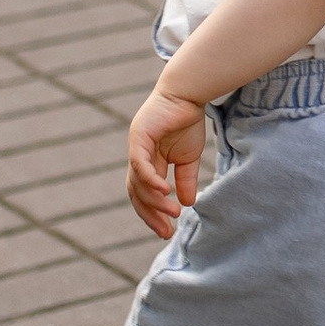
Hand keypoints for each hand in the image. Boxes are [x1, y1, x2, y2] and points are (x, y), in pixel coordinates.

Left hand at [127, 84, 207, 237]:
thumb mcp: (189, 158)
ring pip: (138, 183)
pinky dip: (150, 180)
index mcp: (147, 162)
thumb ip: (185, 180)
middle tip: (166, 231)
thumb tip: (187, 204)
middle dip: (149, 214)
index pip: (144, 194)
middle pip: (136, 193)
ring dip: (154, 201)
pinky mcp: (139, 137)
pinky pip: (140, 164)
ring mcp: (135, 147)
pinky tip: (164, 192)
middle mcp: (137, 157)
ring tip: (172, 213)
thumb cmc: (187, 120)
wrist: (187, 93)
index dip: (153, 213)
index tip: (167, 231)